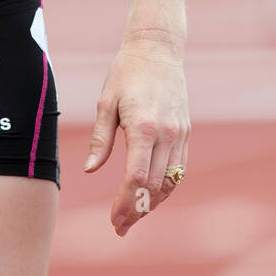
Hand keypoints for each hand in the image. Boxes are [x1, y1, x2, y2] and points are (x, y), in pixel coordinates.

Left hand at [84, 34, 189, 236]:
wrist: (157, 49)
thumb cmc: (125, 73)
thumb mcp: (106, 103)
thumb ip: (101, 140)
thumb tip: (90, 171)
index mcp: (143, 127)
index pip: (136, 178)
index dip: (126, 204)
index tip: (114, 220)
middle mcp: (166, 134)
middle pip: (154, 186)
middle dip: (137, 210)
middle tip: (120, 227)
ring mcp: (180, 134)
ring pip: (170, 182)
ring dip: (153, 203)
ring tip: (134, 215)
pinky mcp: (186, 132)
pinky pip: (179, 168)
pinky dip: (166, 187)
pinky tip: (151, 195)